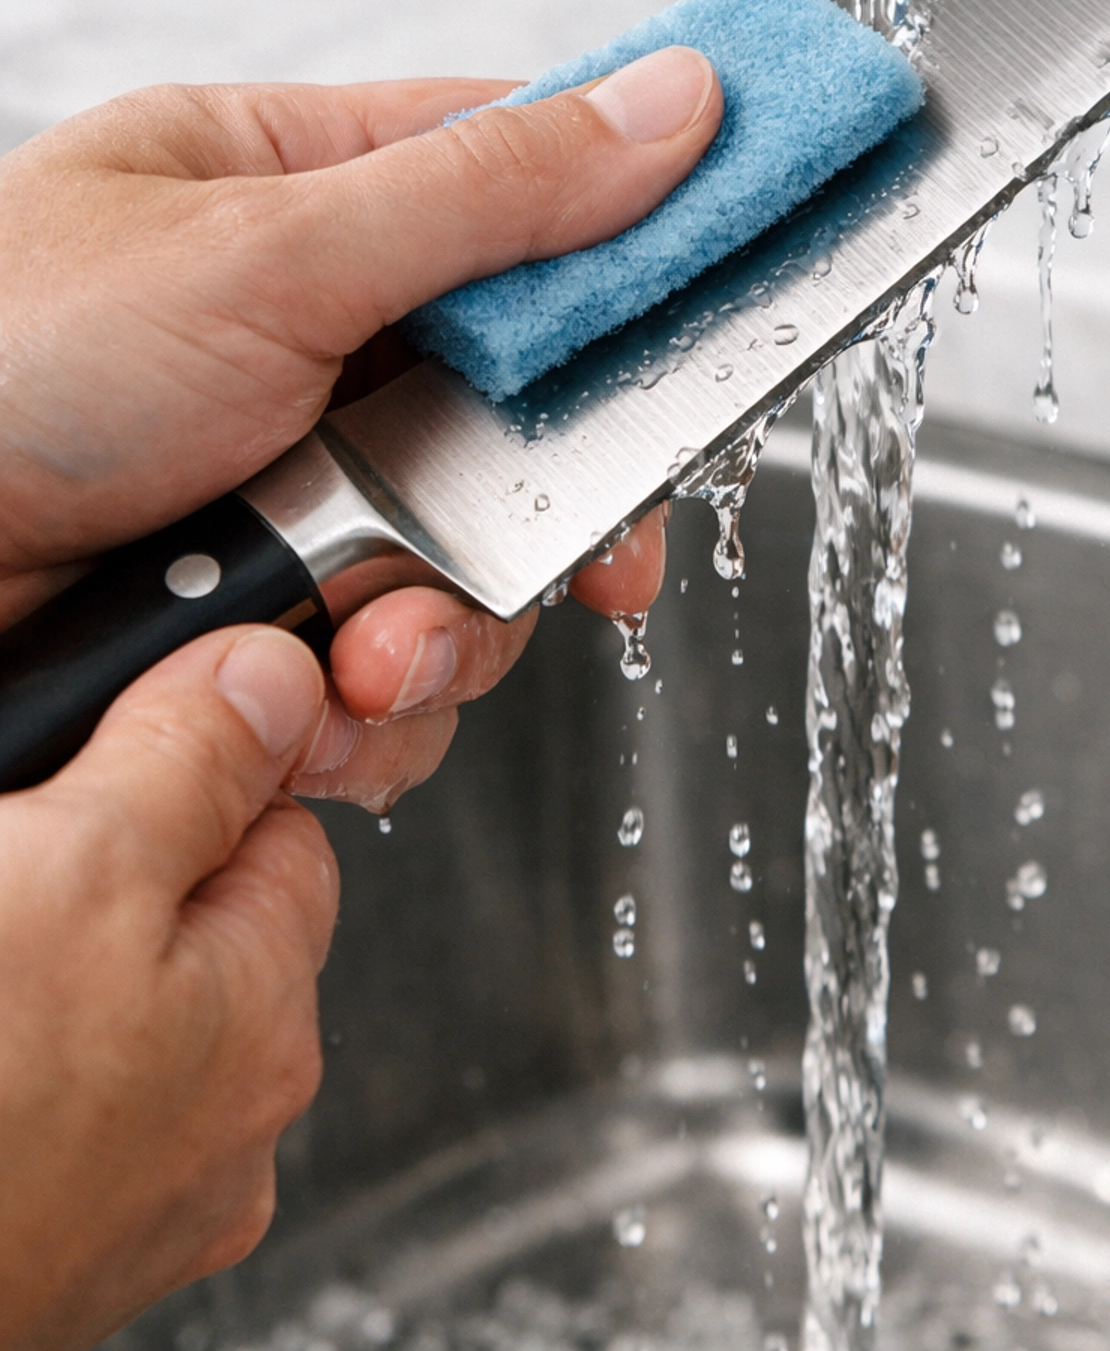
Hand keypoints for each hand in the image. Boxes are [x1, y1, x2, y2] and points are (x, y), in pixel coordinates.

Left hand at [0, 49, 721, 808]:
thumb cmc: (3, 360)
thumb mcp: (272, 250)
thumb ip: (498, 191)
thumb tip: (682, 102)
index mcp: (297, 183)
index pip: (530, 174)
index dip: (648, 237)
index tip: (746, 288)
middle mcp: (305, 330)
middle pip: (528, 404)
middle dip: (549, 512)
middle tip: (603, 560)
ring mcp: (285, 478)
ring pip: (474, 561)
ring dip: (448, 634)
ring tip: (365, 655)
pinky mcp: (259, 616)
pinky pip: (394, 665)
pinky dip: (372, 704)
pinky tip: (311, 703)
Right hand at [0, 625, 336, 1350]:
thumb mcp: (80, 861)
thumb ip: (195, 759)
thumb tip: (276, 679)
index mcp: (266, 1023)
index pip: (283, 829)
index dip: (191, 767)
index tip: (102, 752)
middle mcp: (222, 1127)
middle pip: (187, 915)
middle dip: (97, 863)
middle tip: (13, 853)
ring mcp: (123, 1196)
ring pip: (99, 994)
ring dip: (36, 943)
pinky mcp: (37, 1228)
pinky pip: (38, 1078)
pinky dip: (9, 1032)